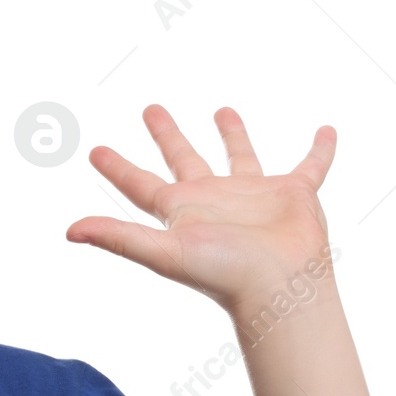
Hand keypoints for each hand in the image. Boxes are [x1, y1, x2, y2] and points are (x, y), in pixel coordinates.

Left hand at [65, 104, 335, 314]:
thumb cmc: (224, 274)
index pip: (138, 183)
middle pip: (184, 159)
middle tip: (150, 108)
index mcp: (181, 210)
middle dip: (167, 135)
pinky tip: (326, 130)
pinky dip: (320, 150)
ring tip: (223, 110)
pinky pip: (310, 165)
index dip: (115, 167)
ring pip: (241, 156)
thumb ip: (118, 237)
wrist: (280, 287)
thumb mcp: (163, 251)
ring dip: (233, 134)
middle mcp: (214, 199)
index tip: (94, 150)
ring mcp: (254, 196)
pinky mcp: (295, 194)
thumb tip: (69, 230)